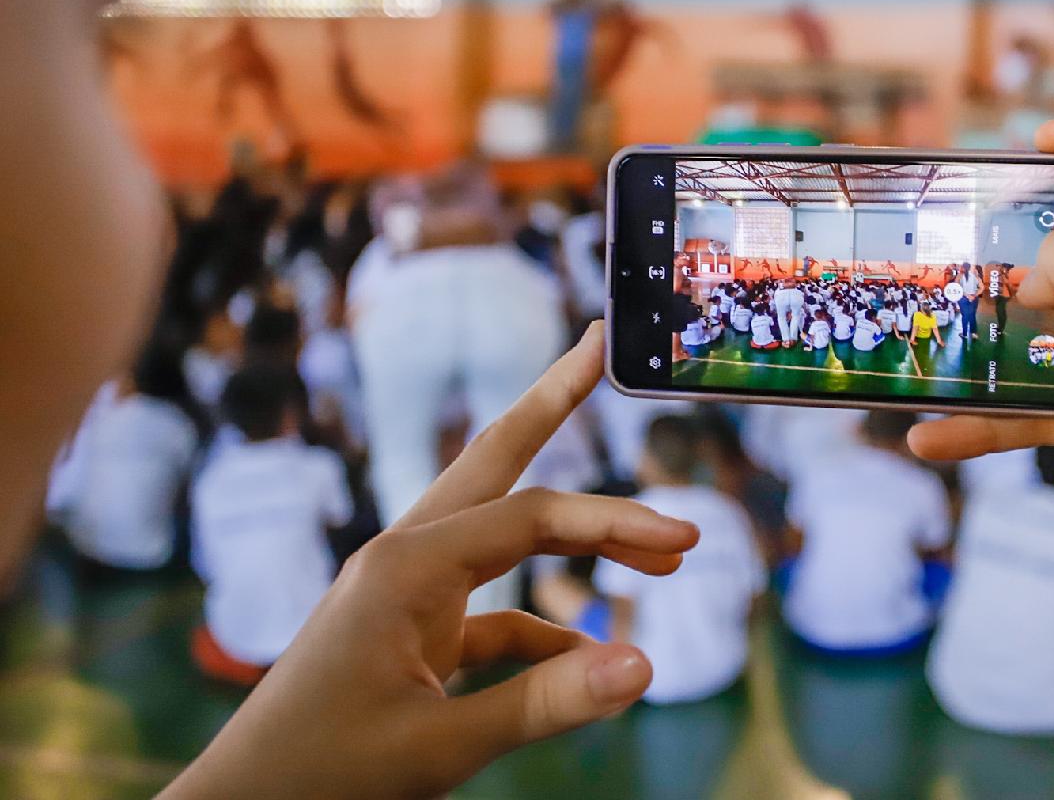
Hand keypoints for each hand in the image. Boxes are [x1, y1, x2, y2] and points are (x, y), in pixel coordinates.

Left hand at [163, 323, 699, 799]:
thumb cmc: (319, 779)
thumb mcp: (437, 748)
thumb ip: (543, 703)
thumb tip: (644, 665)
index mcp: (406, 568)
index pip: (533, 517)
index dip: (615, 523)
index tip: (686, 539)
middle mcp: (404, 560)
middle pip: (495, 461)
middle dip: (551, 402)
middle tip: (598, 343)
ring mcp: (403, 594)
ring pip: (500, 533)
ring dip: (574, 535)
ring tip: (657, 551)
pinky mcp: (405, 634)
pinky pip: (489, 611)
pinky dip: (543, 621)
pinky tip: (589, 647)